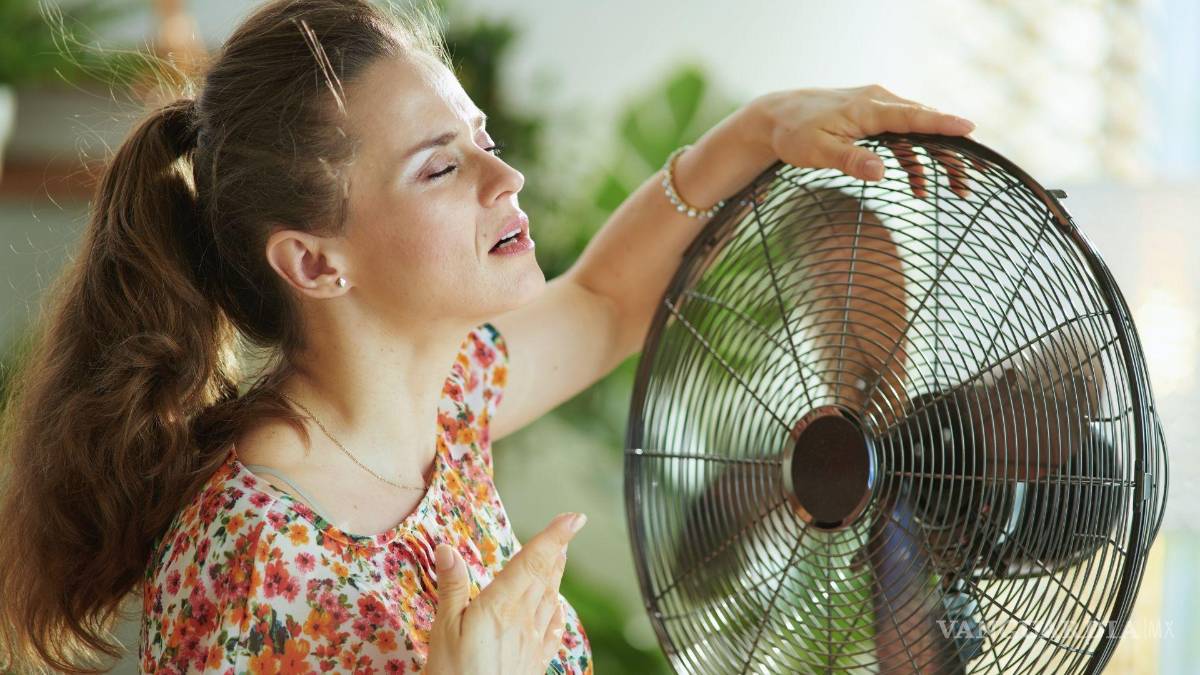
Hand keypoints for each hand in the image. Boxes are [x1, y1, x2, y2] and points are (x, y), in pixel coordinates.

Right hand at [425, 512, 586, 674]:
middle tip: (569, 528)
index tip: (573, 518)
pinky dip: (557, 613)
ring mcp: (531, 644)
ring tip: (561, 557)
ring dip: (557, 575)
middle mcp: (523, 621)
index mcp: (501, 606)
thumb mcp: (443, 630)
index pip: (532, 562)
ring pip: (550, 600)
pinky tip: (558, 609)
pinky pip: (552, 632)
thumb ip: (451, 588)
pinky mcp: (533, 664)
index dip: (554, 537)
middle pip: (545, 577)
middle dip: (557, 551)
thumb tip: (448, 548)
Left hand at [744, 84, 978, 198]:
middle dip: (952, 151)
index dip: (943, 124)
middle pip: (925, 125)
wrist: (775, 116)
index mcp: (868, 108)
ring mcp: (877, 109)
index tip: (970, 129)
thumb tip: (881, 172)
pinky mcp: (872, 120)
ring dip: (936, 159)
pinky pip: (902, 139)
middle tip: (973, 177)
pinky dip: (912, 161)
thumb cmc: (794, 133)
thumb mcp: (818, 152)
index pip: (914, 116)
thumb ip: (850, 160)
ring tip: (957, 189)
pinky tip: (919, 188)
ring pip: (917, 132)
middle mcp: (879, 102)